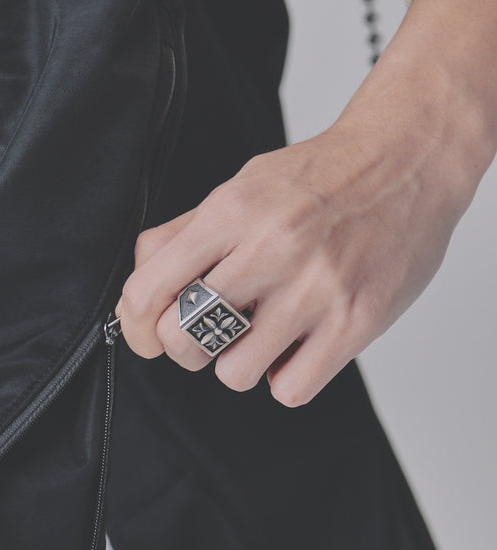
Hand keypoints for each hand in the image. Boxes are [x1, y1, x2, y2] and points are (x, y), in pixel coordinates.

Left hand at [116, 0, 496, 407]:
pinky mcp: (353, 323)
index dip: (139, 324)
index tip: (150, 330)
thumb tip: (139, 282)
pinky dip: (288, 377)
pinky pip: (290, 390)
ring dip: (241, 363)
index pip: (147, 291)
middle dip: (187, 347)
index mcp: (233, 212)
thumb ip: (186, 232)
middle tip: (213, 331)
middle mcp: (271, 249)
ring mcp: (315, 289)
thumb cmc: (323, 178)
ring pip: (234, 374)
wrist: (411, 159)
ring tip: (265, 334)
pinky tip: (299, 347)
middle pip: (183, 339)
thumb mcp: (243, 185)